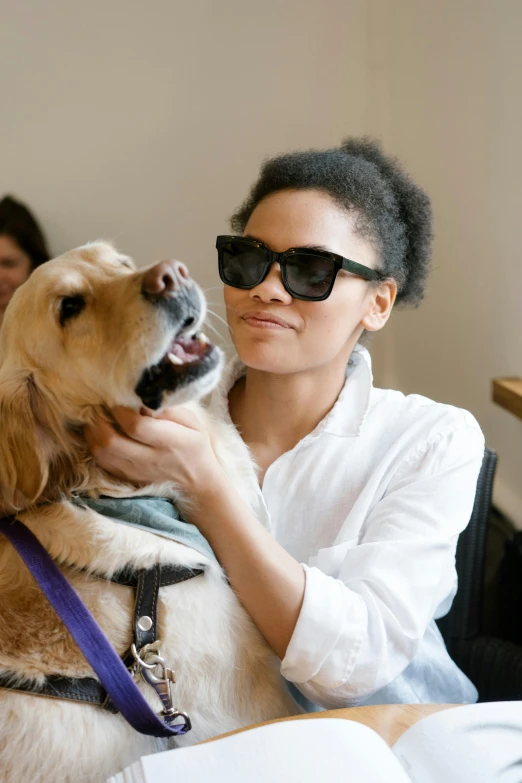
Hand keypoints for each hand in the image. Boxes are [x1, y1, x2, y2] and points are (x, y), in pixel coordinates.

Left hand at [85, 406, 224, 494]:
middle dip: (99, 419)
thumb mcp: (192, 421)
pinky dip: (94, 443)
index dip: (121, 410)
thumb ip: (169, 409)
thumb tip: (143, 397)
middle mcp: (150, 459)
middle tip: (101, 405)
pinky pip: (101, 460)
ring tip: (97, 416)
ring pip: (101, 452)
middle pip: (111, 441)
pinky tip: (99, 431)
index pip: (136, 426)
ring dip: (93, 431)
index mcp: (171, 442)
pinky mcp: (126, 476)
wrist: (196, 481)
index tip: (118, 398)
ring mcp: (135, 471)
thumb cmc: (193, 444)